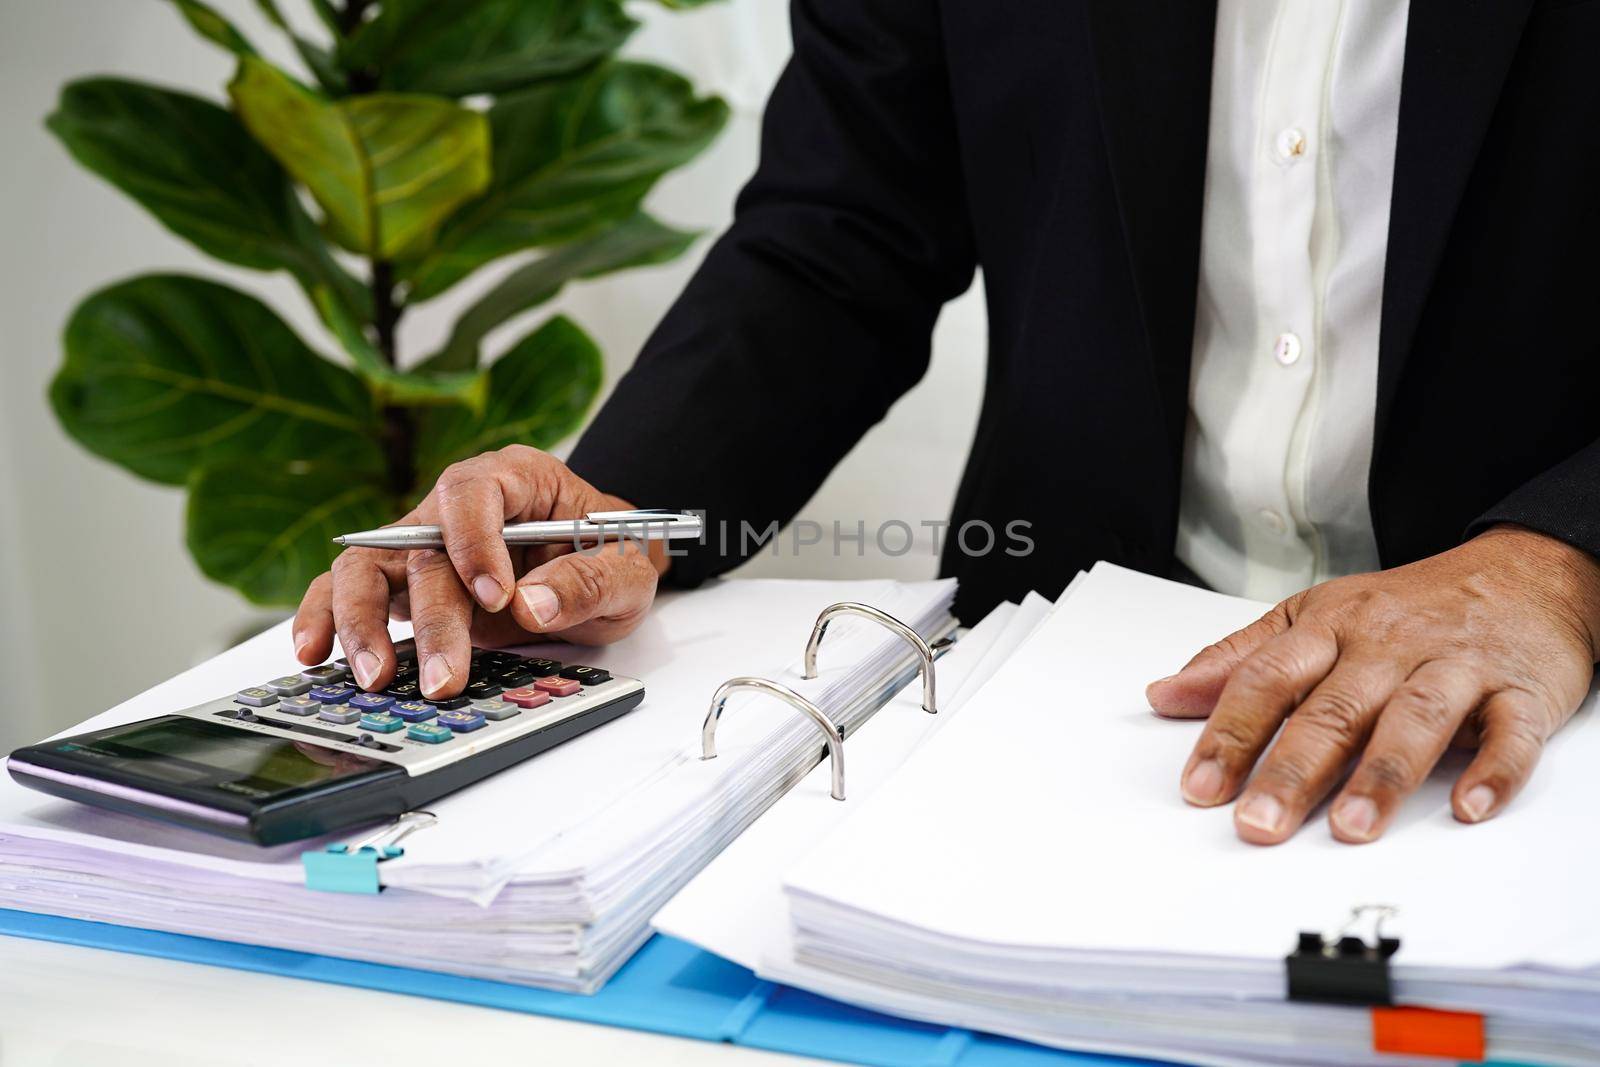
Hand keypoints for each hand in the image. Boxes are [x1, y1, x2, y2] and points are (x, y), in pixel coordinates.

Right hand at [291, 445, 665, 700]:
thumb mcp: (627, 569)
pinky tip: (315, 654)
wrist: (602, 570)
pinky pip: (347, 593)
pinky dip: (326, 620)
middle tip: (444, 677)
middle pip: (421, 548)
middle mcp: (456, 507)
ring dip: (362, 622)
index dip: (476, 541)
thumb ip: (588, 581)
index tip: (496, 596)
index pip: (474, 491)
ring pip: (366, 567)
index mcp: (517, 478)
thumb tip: (532, 604)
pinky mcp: (404, 583)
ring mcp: (422, 544)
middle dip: (431, 618)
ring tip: (375, 677)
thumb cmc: (610, 554)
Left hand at [1147, 525, 1599, 844]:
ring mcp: (1454, 666)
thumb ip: (1238, 660)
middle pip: (1334, 708)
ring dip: (1381, 775)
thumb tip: (1165, 695)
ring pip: (1415, 718)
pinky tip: (1467, 806)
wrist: (1520, 574)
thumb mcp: (1312, 617)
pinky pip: (1509, 731)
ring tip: (1349, 827)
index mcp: (1329, 628)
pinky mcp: (1519, 692)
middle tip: (1259, 822)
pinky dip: (1493, 769)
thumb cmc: (1404, 607)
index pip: (1267, 679)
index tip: (1200, 786)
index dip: (1230, 732)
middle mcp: (1387, 646)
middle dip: (1292, 769)